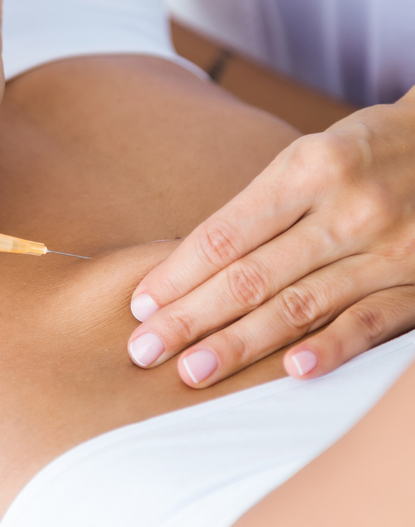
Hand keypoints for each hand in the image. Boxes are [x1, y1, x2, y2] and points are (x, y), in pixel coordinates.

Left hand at [127, 89, 414, 384]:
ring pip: (298, 306)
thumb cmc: (364, 153)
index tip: (141, 305)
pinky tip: (289, 372)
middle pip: (250, 276)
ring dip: (241, 344)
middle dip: (190, 318)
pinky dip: (332, 348)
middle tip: (143, 351)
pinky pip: (371, 322)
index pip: (225, 234)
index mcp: (308, 168)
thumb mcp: (310, 156)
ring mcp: (386, 250)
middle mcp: (345, 210)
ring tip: (191, 372)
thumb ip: (259, 209)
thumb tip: (192, 267)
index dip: (178, 274)